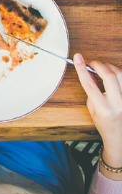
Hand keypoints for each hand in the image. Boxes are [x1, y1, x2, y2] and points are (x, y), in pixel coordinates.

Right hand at [74, 53, 121, 175]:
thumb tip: (88, 70)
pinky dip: (117, 73)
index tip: (77, 57)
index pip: (89, 84)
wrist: (120, 136)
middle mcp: (117, 104)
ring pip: (120, 74)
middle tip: (90, 62)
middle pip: (109, 76)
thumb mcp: (91, 107)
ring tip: (101, 68)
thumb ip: (91, 87)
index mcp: (103, 109)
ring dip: (109, 67)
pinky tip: (111, 75)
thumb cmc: (104, 123)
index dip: (82, 68)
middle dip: (98, 64)